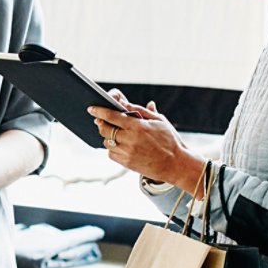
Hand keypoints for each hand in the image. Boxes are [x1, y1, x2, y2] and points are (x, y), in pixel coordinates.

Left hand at [89, 92, 204, 190]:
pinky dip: (113, 148)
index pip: (112, 116)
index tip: (91, 109)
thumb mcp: (159, 120)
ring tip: (116, 134)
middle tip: (101, 121)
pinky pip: (111, 154)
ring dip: (108, 137)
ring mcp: (127, 152)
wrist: (176, 164)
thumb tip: (125, 102)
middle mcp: (130, 139)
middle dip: (101, 123)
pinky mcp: (126, 163)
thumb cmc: (170, 140)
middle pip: (105, 129)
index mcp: (137, 126)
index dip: (99, 111)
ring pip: (107, 142)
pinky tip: (121, 145)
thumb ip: (141, 110)